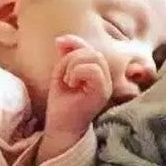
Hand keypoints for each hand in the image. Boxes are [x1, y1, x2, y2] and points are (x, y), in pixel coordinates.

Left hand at [38, 36, 111, 162]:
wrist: (61, 126)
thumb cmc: (62, 103)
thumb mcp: (62, 73)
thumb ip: (66, 56)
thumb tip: (60, 39)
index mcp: (98, 73)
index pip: (91, 49)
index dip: (75, 42)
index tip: (58, 44)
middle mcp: (106, 78)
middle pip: (93, 52)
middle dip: (72, 58)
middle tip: (64, 77)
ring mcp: (106, 85)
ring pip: (94, 58)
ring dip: (73, 66)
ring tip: (68, 81)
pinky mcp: (102, 92)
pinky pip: (93, 70)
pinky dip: (77, 72)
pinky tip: (71, 84)